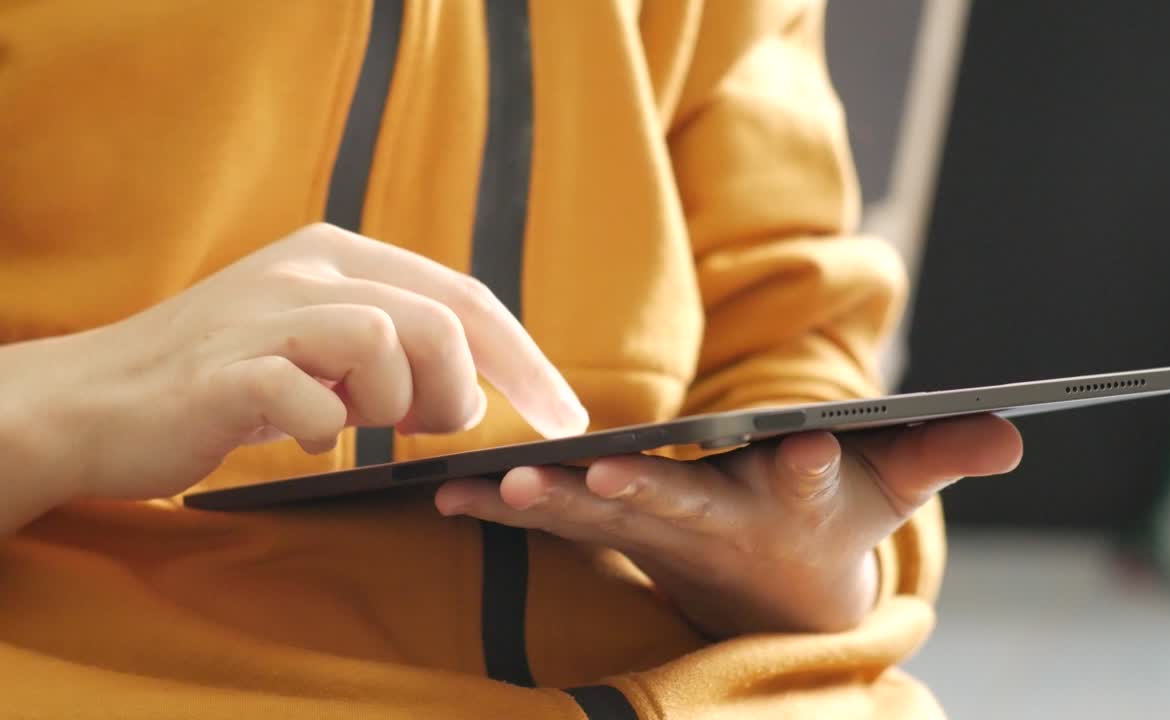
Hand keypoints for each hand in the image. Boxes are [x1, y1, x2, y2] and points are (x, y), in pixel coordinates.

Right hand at [4, 223, 586, 521]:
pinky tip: (298, 435)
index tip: (566, 417)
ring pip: (388, 345)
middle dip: (458, 393)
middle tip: (428, 431)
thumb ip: (392, 346)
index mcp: (338, 255)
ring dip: (390, 407)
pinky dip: (323, 431)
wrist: (95, 402)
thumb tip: (472, 396)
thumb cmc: (225, 382)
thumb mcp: (316, 342)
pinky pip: (314, 400)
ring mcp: (265, 314)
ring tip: (349, 422)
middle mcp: (308, 269)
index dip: (526, 361)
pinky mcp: (226, 370)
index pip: (466, 297)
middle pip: (442, 323)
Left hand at [435, 414, 1021, 637]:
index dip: (814, 465)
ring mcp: (656, 533)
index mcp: (792, 505)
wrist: (770, 593)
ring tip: (495, 487)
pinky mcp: (611, 531)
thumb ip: (940, 452)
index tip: (809, 447)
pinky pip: (551, 521)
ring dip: (548, 505)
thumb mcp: (890, 489)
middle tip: (605, 477)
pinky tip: (444, 496)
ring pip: (600, 517)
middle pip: (685, 505)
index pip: (812, 481)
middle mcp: (718, 524)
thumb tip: (1015, 430)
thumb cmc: (830, 521)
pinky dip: (500, 510)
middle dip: (648, 493)